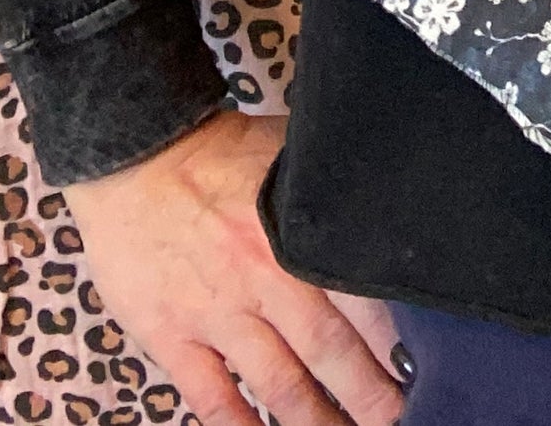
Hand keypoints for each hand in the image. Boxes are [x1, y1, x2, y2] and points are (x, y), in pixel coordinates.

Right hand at [63, 110, 405, 425]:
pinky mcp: (172, 336)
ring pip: (278, 384)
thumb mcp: (288, 154)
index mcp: (298, 233)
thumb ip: (328, 190)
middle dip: (368, 394)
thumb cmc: (217, 152)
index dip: (393, 339)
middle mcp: (264, 279)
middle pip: (329, 351)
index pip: (361, 298)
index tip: (417, 366)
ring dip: (315, 420)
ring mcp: (216, 314)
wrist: (133, 154)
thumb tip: (383, 202)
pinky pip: (211, 397)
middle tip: (395, 419)